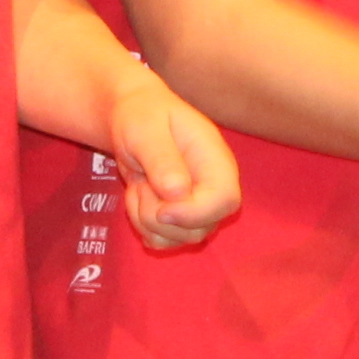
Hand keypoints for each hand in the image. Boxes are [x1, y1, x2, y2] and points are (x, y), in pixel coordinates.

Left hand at [101, 69, 242, 249]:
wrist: (132, 118)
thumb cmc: (142, 117)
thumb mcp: (145, 129)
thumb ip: (162, 159)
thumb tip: (178, 194)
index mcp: (215, 160)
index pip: (226, 200)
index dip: (195, 213)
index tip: (161, 209)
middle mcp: (214, 187)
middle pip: (202, 227)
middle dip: (160, 217)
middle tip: (141, 184)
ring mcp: (199, 206)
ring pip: (180, 239)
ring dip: (146, 220)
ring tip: (139, 186)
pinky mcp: (180, 219)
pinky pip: (163, 241)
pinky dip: (142, 226)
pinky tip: (139, 198)